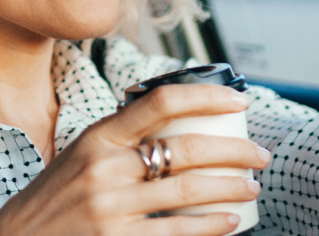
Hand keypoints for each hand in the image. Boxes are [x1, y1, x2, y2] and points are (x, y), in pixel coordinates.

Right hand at [0, 84, 272, 235]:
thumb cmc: (58, 196)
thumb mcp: (81, 154)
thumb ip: (121, 136)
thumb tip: (179, 117)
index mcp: (99, 136)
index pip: (161, 100)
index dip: (207, 96)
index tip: (238, 102)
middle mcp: (105, 167)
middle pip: (188, 148)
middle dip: (236, 152)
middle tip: (260, 156)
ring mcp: (111, 206)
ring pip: (190, 191)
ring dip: (232, 188)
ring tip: (251, 187)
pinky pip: (177, 231)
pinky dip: (212, 226)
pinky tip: (231, 221)